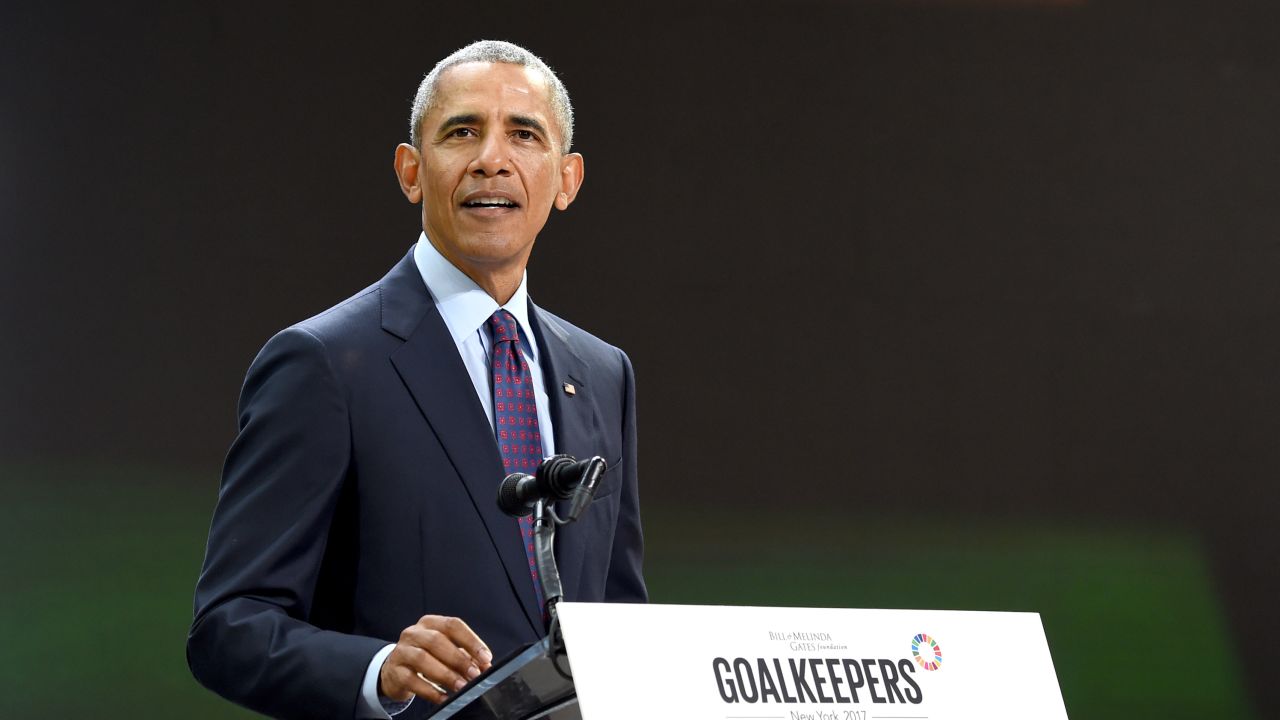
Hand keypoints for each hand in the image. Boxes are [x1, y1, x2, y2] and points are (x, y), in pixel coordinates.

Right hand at [379, 615, 493, 703]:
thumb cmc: (426, 658)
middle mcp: (414, 633)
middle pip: (437, 640)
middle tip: (474, 674)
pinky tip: (444, 698)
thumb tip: (484, 666)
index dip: (471, 641)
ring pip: (422, 658)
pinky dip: (430, 691)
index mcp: (431, 623)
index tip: (486, 658)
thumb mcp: (445, 652)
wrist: (395, 671)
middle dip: (459, 659)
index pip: (453, 625)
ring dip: (445, 674)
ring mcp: (402, 651)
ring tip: (461, 686)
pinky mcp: (394, 671)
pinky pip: (412, 680)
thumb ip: (465, 656)